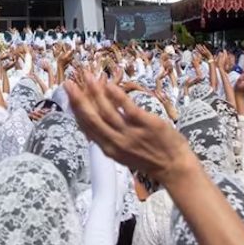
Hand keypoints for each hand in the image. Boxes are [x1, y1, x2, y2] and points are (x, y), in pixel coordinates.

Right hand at [66, 74, 195, 183]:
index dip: (75, 110)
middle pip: (92, 118)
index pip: (86, 127)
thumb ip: (108, 139)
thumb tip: (92, 125)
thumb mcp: (123, 154)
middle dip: (78, 100)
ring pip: (107, 111)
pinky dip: (116, 95)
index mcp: (108, 149)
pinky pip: (127, 107)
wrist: (174, 167)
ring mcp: (130, 133)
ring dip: (95, 93)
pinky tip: (108, 84)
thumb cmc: (149, 158)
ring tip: (87, 77)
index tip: (68, 96)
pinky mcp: (145, 123)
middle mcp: (116, 142)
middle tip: (69, 84)